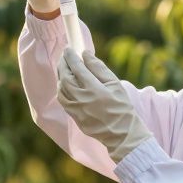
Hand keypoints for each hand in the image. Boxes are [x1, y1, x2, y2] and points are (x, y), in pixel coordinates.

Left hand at [56, 47, 152, 163]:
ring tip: (64, 67)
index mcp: (94, 89)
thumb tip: (86, 54)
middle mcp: (82, 99)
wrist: (121, 133)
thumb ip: (99, 68)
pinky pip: (63, 100)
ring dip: (61, 76)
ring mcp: (76, 109)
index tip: (69, 49)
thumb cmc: (122, 107)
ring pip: (61, 88)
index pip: (77, 68)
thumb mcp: (115, 85)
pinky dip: (61, 89)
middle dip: (63, 64)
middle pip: (65, 77)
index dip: (71, 57)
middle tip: (64, 55)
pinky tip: (65, 84)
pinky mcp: (75, 117)